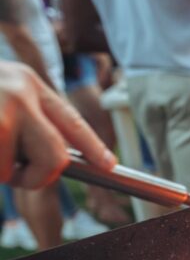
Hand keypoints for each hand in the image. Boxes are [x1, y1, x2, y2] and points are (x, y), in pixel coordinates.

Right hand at [0, 61, 115, 188]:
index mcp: (29, 83)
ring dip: (2, 171)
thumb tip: (55, 159)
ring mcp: (2, 107)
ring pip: (16, 169)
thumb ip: (27, 117)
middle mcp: (21, 92)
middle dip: (38, 176)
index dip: (92, 147)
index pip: (71, 121)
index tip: (109, 164)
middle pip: (56, 156)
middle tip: (13, 174)